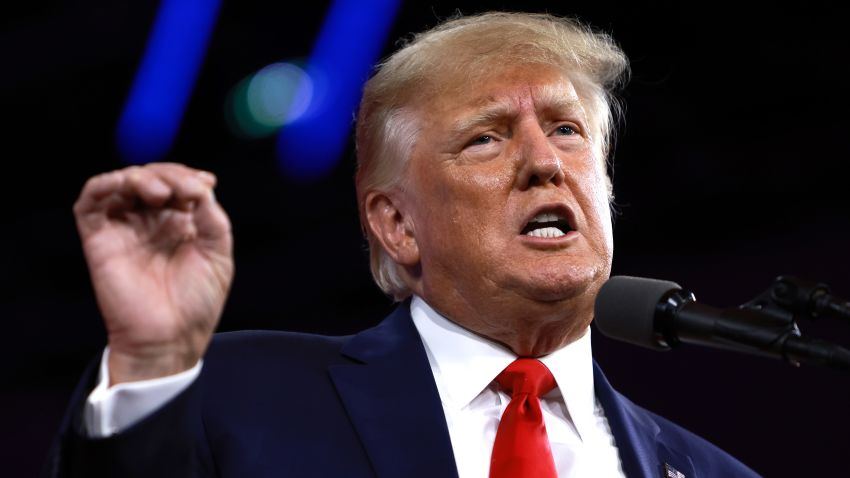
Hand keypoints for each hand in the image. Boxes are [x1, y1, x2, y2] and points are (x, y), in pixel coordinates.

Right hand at [73, 163, 233, 384]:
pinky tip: (127, 184)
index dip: (188, 175)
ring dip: (141, 176)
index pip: (177, 183)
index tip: (206, 183)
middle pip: (152, 177)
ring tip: (162, 193)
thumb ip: (212, 218)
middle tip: (187, 190)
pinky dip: (105, 183)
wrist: (171, 338)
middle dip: (170, 175)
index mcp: (179, 224)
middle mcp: (150, 222)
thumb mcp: (218, 254)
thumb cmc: (197, 303)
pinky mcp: (99, 238)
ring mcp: (124, 229)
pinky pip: (90, 201)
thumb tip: (201, 185)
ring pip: (122, 183)